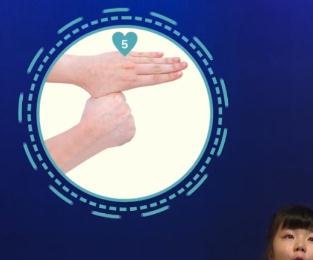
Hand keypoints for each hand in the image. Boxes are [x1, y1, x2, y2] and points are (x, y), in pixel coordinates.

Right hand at [45, 92, 134, 172]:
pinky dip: (122, 131)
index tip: (106, 108)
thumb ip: (106, 95)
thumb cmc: (89, 117)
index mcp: (118, 99)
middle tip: (106, 118)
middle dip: (117, 112)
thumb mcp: (94, 99)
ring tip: (108, 126)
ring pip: (127, 119)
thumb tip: (112, 93)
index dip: (112, 103)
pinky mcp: (132, 132)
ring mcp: (131, 122)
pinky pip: (129, 130)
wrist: (90, 136)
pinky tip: (112, 132)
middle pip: (125, 108)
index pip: (120, 97)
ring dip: (121, 121)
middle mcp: (127, 109)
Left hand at [69, 52, 186, 97]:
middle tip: (186, 65)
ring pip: (150, 60)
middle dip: (172, 67)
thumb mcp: (109, 98)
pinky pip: (140, 53)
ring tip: (179, 59)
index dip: (168, 77)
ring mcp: (127, 60)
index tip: (180, 75)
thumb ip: (120, 101)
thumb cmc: (95, 87)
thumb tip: (126, 110)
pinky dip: (151, 54)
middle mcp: (131, 70)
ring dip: (166, 60)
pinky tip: (162, 54)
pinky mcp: (123, 54)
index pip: (153, 79)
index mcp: (130, 82)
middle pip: (156, 68)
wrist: (83, 70)